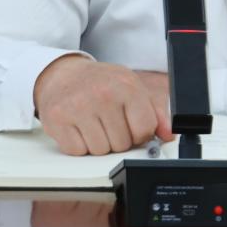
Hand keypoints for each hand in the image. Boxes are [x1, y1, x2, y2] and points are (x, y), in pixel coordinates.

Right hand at [33, 55, 172, 155]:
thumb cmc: (99, 82)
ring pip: (100, 151)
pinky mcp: (58, 120)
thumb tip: (168, 134)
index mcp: (126, 86)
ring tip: (93, 124)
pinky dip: (79, 145)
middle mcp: (103, 95)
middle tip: (108, 122)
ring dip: (98, 143)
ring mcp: (79, 108)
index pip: (144, 130)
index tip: (131, 125)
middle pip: (122, 144)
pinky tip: (79, 128)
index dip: (139, 133)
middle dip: (117, 139)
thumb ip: (154, 112)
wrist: (63, 74)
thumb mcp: (131, 87)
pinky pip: (78, 152)